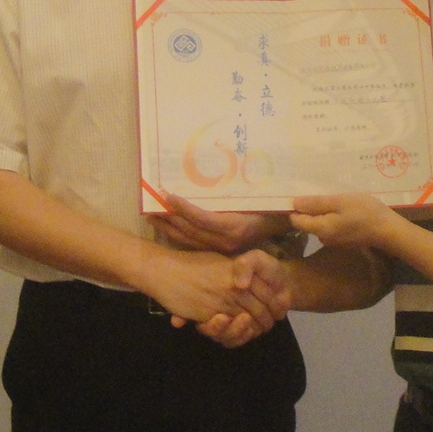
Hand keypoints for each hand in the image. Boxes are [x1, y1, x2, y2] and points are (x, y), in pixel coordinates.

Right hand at [139, 248, 287, 335]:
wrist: (165, 270)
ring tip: (258, 329)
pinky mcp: (210, 314)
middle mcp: (234, 285)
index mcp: (238, 270)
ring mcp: (222, 300)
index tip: (280, 308)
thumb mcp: (217, 262)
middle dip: (268, 318)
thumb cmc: (190, 263)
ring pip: (248, 320)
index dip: (276, 301)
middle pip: (262, 307)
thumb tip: (248, 279)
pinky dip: (236, 332)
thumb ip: (234, 269)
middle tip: (271, 324)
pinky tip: (238, 331)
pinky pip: (229, 328)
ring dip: (255, 328)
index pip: (267, 289)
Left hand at [149, 192, 289, 254]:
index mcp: (234, 226)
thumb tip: (204, 181)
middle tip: (151, 203)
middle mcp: (225, 241)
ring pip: (188, 240)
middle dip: (169, 217)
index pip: (202, 218)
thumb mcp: (252, 196)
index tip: (168, 195)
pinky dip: (178, 235)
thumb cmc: (268, 205)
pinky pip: (194, 244)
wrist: (281, 223)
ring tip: (152, 215)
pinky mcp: (219, 250)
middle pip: (190, 230)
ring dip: (169, 227)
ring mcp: (222, 248)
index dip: (183, 207)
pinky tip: (167, 226)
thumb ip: (229, 195)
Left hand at [289, 193, 401, 249]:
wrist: (388, 230)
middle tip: (315, 189)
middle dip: (309, 207)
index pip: (296, 220)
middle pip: (307, 222)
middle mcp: (323, 237)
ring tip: (329, 194)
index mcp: (320, 229)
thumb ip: (316, 203)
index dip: (294, 207)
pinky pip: (330, 225)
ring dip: (322, 210)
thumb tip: (294, 203)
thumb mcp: (340, 202)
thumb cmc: (364, 212)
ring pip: (320, 222)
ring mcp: (334, 240)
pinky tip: (341, 205)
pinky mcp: (343, 238)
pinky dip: (332, 215)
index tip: (299, 192)